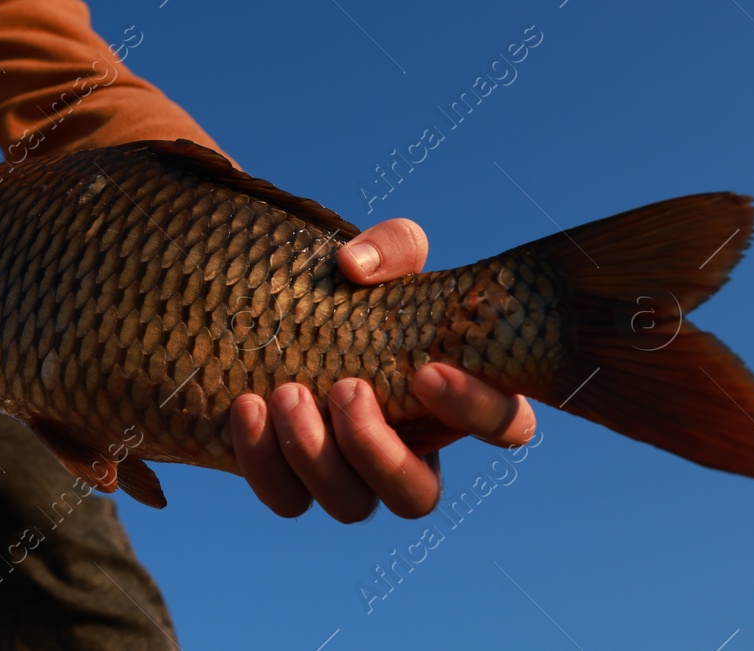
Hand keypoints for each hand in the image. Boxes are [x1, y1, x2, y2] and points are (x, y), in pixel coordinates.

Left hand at [230, 217, 537, 520]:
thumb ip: (389, 247)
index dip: (477, 410)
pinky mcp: (296, 479)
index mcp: (455, 400)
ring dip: (314, 455)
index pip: (505, 427)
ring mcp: (353, 474)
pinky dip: (264, 462)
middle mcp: (410, 451)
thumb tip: (353, 267)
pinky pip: (287, 499)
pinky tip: (248, 406)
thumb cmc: (357, 290)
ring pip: (350, 506)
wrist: (286, 314)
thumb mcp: (384, 256)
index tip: (426, 369)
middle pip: (416, 496)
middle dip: (376, 449)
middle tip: (344, 386)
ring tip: (286, 391)